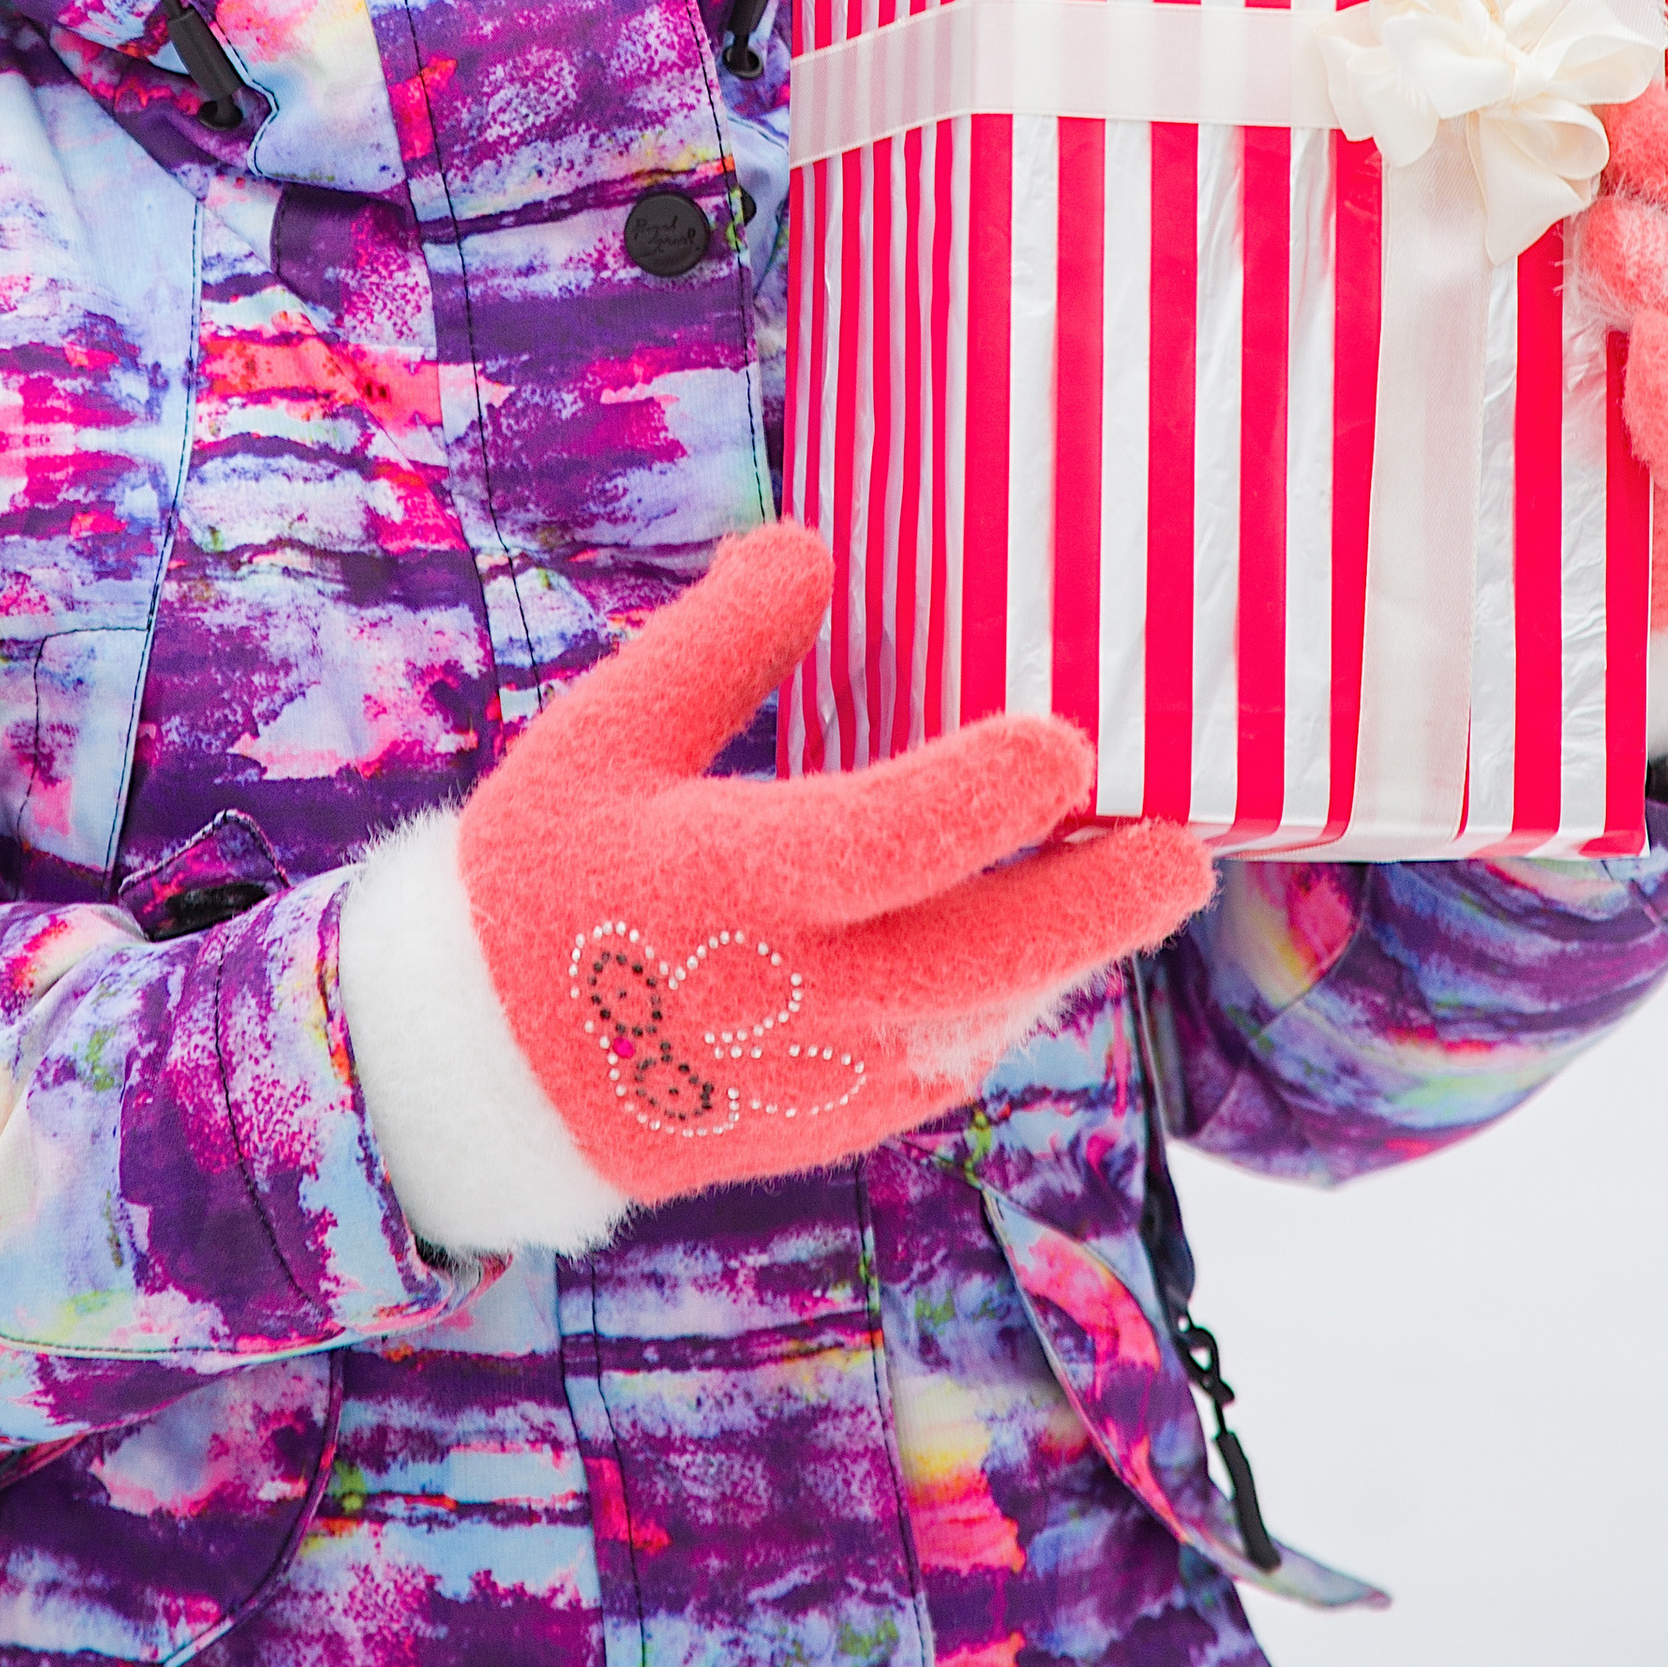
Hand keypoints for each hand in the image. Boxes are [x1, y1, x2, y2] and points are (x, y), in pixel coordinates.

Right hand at [455, 523, 1210, 1199]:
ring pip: (985, 1016)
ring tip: (1137, 880)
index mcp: (734, 880)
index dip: (988, 792)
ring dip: (1066, 954)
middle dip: (1099, 905)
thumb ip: (715, 646)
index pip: (891, 840)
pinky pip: (949, 1064)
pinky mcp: (835, 1121)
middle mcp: (797, 990)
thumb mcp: (602, 739)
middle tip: (1184, 853)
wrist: (483, 1075)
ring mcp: (823, 1072)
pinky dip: (1004, 1005)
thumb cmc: (539, 881)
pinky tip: (1031, 950)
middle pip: (984, 955)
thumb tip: (809, 544)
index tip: (1062, 740)